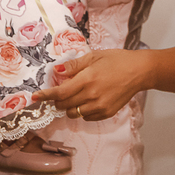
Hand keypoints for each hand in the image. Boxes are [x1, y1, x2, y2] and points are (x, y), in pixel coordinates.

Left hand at [33, 49, 150, 120]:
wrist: (139, 72)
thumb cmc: (117, 60)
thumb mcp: (94, 56)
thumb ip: (74, 65)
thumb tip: (56, 71)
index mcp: (87, 79)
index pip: (59, 93)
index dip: (45, 96)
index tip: (35, 96)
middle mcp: (91, 95)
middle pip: (64, 106)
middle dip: (57, 100)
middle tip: (61, 92)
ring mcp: (99, 106)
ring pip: (73, 114)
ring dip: (69, 107)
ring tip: (77, 96)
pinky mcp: (106, 113)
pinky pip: (86, 117)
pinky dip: (82, 111)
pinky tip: (89, 100)